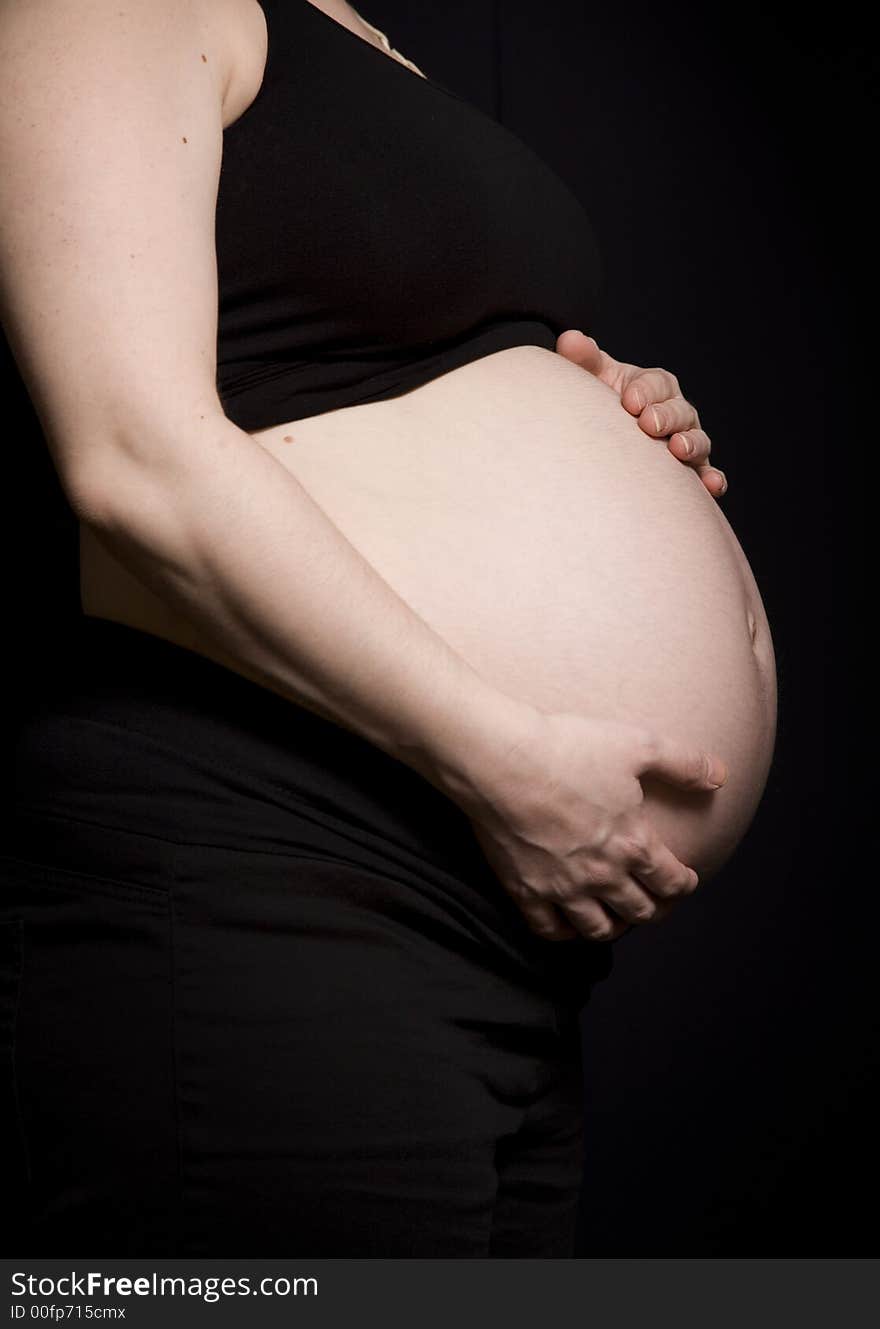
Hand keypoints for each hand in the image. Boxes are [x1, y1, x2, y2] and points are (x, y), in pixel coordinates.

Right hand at [463, 707, 727, 941]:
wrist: (502, 760)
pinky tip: (568, 923)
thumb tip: (721, 777)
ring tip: (616, 919)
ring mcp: (562, 888)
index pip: (671, 880)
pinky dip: (563, 932)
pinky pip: (548, 928)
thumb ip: (684, 764)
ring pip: (597, 928)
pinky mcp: (524, 890)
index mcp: (633, 845)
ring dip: (613, 927)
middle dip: (654, 909)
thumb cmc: (568, 748)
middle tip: (656, 903)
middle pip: (639, 910)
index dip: (684, 883)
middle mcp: (602, 875)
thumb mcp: (638, 745)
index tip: (685, 879)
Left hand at [555, 329, 726, 498]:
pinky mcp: (688, 473)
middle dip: (667, 416)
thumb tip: (570, 340)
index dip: (647, 390)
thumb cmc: (599, 403)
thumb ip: (583, 360)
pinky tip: (711, 486)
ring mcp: (684, 442)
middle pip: (681, 411)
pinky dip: (712, 479)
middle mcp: (674, 413)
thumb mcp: (591, 379)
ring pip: (698, 441)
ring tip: (679, 449)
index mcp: (653, 387)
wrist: (599, 441)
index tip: (629, 401)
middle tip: (649, 424)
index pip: (657, 383)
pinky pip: (705, 475)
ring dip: (692, 444)